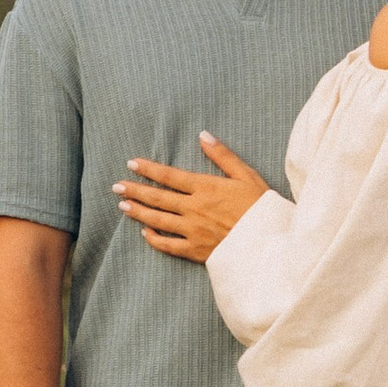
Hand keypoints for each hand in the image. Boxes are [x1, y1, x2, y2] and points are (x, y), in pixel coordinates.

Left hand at [113, 133, 268, 262]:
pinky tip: (145, 233)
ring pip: (158, 220)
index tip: (131, 164)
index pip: (169, 176)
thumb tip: (203, 135)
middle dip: (135, 190)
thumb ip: (223, 156)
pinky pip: (169, 246)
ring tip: (123, 206)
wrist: (270, 243)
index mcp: (205, 188)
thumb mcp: (246, 175)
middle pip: (158, 198)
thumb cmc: (261, 207)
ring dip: (138, 212)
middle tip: (116, 186)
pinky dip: (154, 239)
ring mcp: (193, 231)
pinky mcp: (196, 251)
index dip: (148, 169)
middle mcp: (194, 209)